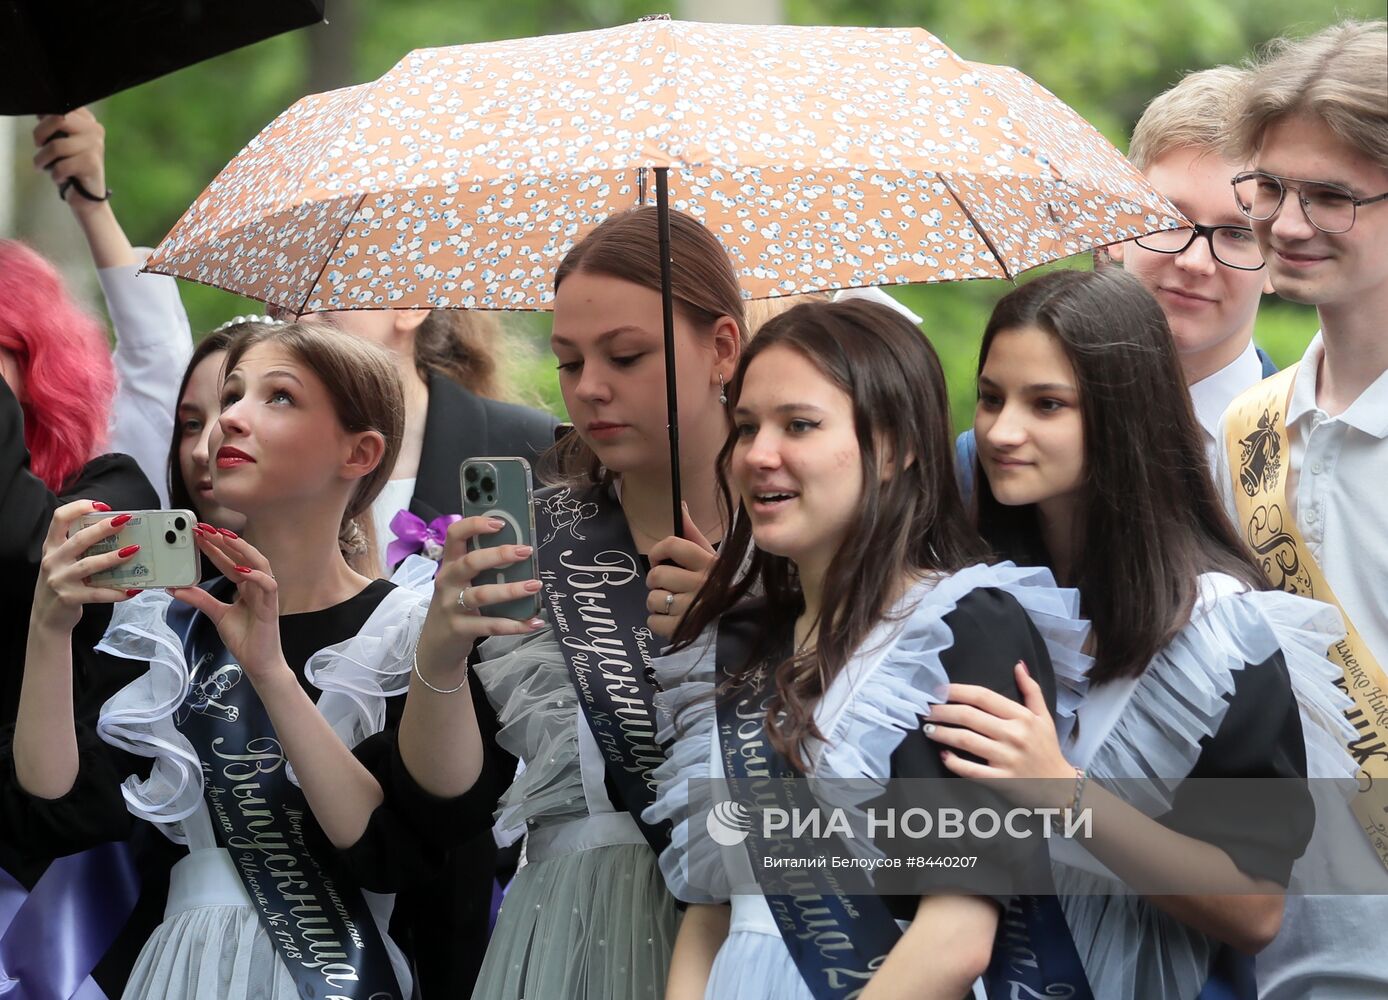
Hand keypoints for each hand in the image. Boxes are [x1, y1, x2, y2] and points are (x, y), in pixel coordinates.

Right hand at [31, 500, 138, 631]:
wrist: (45, 618)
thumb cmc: (61, 583)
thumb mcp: (62, 561)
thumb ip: (78, 547)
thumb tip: (115, 532)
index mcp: (52, 546)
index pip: (59, 518)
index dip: (80, 507)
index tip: (102, 506)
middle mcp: (52, 560)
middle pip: (79, 539)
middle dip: (102, 528)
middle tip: (125, 520)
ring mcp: (59, 579)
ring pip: (89, 564)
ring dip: (113, 557)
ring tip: (133, 550)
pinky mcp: (69, 598)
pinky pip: (97, 593)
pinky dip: (116, 592)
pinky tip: (132, 589)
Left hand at [32, 109, 106, 211]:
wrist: (88, 195)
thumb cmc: (71, 166)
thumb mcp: (63, 140)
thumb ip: (56, 124)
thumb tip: (41, 113)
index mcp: (89, 121)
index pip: (62, 107)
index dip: (45, 117)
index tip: (42, 132)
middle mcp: (95, 130)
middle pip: (59, 118)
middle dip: (40, 132)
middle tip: (38, 145)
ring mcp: (95, 147)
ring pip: (56, 146)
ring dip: (42, 159)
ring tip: (41, 165)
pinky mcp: (92, 164)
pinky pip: (62, 166)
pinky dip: (54, 174)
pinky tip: (58, 177)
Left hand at [169, 526, 286, 683]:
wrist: (258, 663)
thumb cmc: (244, 638)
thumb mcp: (216, 614)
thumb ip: (200, 599)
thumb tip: (175, 588)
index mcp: (246, 586)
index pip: (230, 561)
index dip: (214, 547)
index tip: (197, 535)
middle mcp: (257, 585)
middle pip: (244, 556)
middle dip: (224, 541)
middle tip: (204, 529)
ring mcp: (266, 594)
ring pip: (260, 563)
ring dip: (242, 550)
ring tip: (224, 538)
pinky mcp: (271, 607)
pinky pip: (268, 585)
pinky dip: (256, 576)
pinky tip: (241, 570)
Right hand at [414, 516, 545, 682]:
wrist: (435, 646)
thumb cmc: (455, 605)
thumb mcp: (460, 583)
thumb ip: (480, 567)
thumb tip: (518, 549)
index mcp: (449, 564)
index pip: (454, 535)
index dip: (475, 525)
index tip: (500, 522)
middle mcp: (447, 582)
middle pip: (470, 562)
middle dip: (499, 554)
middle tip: (526, 551)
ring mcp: (452, 606)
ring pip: (482, 594)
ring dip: (511, 590)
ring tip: (535, 585)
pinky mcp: (460, 629)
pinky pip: (491, 626)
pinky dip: (515, 624)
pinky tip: (534, 622)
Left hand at [645, 504, 716, 638]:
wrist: (738, 623)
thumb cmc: (720, 586)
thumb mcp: (712, 558)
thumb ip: (692, 533)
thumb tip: (680, 504)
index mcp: (708, 563)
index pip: (671, 545)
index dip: (657, 552)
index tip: (660, 560)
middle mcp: (701, 584)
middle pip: (656, 575)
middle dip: (656, 582)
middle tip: (668, 586)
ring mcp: (692, 609)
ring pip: (652, 599)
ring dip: (657, 603)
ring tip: (672, 604)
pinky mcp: (683, 631)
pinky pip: (652, 622)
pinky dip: (658, 622)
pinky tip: (672, 620)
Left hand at [925, 662, 1076, 807]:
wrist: (1061, 788)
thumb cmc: (1048, 749)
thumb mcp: (1043, 717)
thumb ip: (1031, 690)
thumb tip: (1018, 665)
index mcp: (1022, 717)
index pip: (983, 697)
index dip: (957, 691)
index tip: (938, 690)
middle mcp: (1014, 735)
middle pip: (969, 716)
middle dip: (942, 711)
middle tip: (925, 710)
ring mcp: (1007, 759)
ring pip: (965, 740)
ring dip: (942, 733)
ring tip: (928, 729)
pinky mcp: (1001, 780)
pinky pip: (970, 770)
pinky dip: (953, 762)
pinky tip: (943, 755)